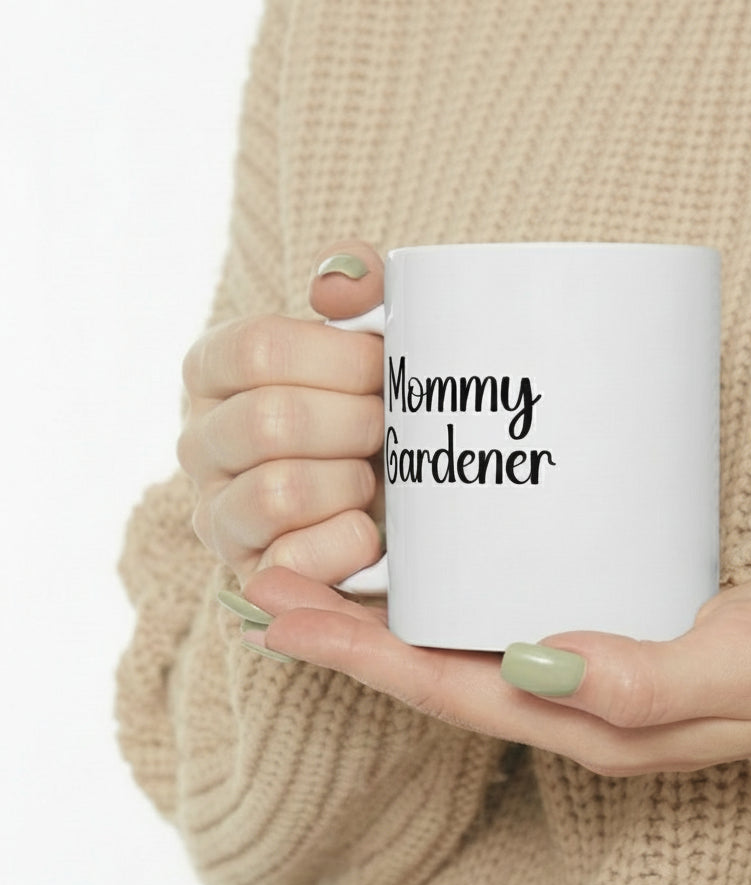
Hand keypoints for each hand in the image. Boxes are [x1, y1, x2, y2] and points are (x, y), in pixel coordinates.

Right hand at [178, 243, 386, 582]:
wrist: (392, 497)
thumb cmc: (372, 405)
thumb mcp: (367, 336)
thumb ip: (356, 285)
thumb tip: (340, 285)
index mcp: (214, 369)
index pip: (259, 349)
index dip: (340, 360)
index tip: (385, 368)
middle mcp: (199, 441)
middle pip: (272, 422)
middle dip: (356, 424)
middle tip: (389, 428)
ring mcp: (216, 513)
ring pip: (279, 492)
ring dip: (350, 483)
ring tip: (373, 478)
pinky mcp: (250, 574)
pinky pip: (292, 561)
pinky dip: (346, 542)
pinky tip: (369, 529)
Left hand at [239, 564, 750, 774]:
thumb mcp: (737, 668)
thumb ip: (643, 679)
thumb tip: (536, 663)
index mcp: (584, 720)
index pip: (446, 690)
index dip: (360, 656)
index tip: (282, 614)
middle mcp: (565, 697)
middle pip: (431, 666)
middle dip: (344, 630)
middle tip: (266, 576)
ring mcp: (576, 661)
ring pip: (456, 638)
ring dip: (382, 606)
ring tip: (313, 558)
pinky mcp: (595, 616)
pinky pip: (499, 608)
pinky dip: (444, 584)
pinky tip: (420, 548)